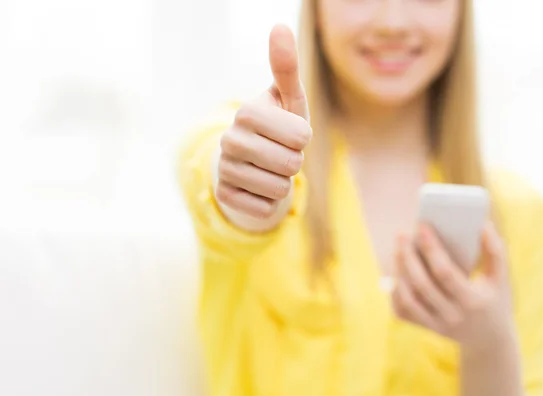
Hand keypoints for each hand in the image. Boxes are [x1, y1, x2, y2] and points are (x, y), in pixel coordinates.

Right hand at [216, 24, 310, 220]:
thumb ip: (287, 67)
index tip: (289, 133)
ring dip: (283, 183)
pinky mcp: (224, 196)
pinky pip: (265, 208)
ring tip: (270, 169)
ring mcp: (224, 168)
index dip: (303, 139)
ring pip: (279, 189)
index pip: (302, 137)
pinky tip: (258, 187)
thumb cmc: (278, 127)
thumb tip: (279, 26)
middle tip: (280, 153)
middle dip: (294, 162)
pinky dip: (270, 201)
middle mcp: (230, 138)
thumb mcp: (289, 100)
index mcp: (248, 112)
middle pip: (292, 164)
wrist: (252, 162)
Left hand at [391, 222, 515, 350]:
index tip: (422, 227)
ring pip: (408, 298)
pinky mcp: (426, 328)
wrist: (490, 340)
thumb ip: (495, 251)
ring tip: (398, 250)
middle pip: (421, 283)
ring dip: (399, 272)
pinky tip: (397, 273)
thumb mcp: (501, 278)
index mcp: (472, 300)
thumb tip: (483, 224)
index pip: (445, 272)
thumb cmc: (495, 300)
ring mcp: (437, 324)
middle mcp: (453, 315)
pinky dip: (395, 292)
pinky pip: (402, 311)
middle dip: (408, 256)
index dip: (431, 248)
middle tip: (402, 235)